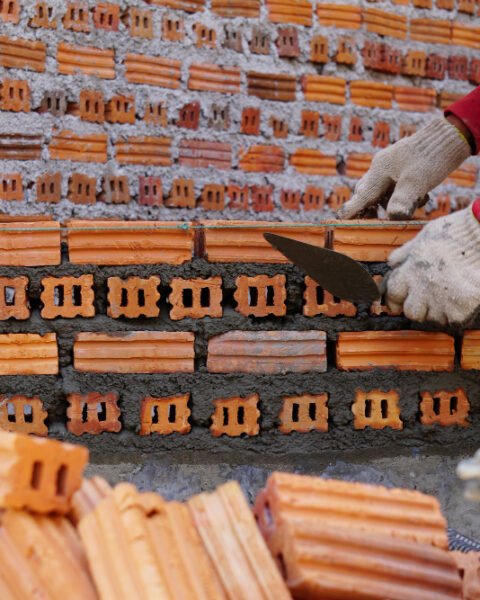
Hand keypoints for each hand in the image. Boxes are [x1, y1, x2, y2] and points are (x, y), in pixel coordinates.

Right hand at [338, 118, 470, 219]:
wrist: (450, 136)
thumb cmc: (431, 158)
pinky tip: (417, 199)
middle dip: (365, 209)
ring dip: (386, 203)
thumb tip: (392, 217)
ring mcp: (391, 166)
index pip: (361, 197)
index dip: (351, 211)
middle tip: (367, 223)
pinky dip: (399, 195)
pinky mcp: (403, 166)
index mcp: (379, 171)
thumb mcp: (416, 183)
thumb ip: (401, 201)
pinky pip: (394, 184)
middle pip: (366, 192)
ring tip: (397, 213)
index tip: (340, 222)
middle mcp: (381, 168)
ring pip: (381, 189)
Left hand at [385, 208, 479, 324]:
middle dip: (418, 307)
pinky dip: (457, 312)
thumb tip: (392, 263)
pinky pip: (453, 320)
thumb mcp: (424, 237)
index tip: (398, 302)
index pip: (392, 294)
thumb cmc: (455, 233)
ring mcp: (440, 301)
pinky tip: (463, 296)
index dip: (394, 299)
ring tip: (450, 292)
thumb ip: (405, 253)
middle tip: (430, 296)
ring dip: (439, 310)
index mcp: (410, 271)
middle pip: (411, 312)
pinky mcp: (459, 310)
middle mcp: (421, 289)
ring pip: (432, 318)